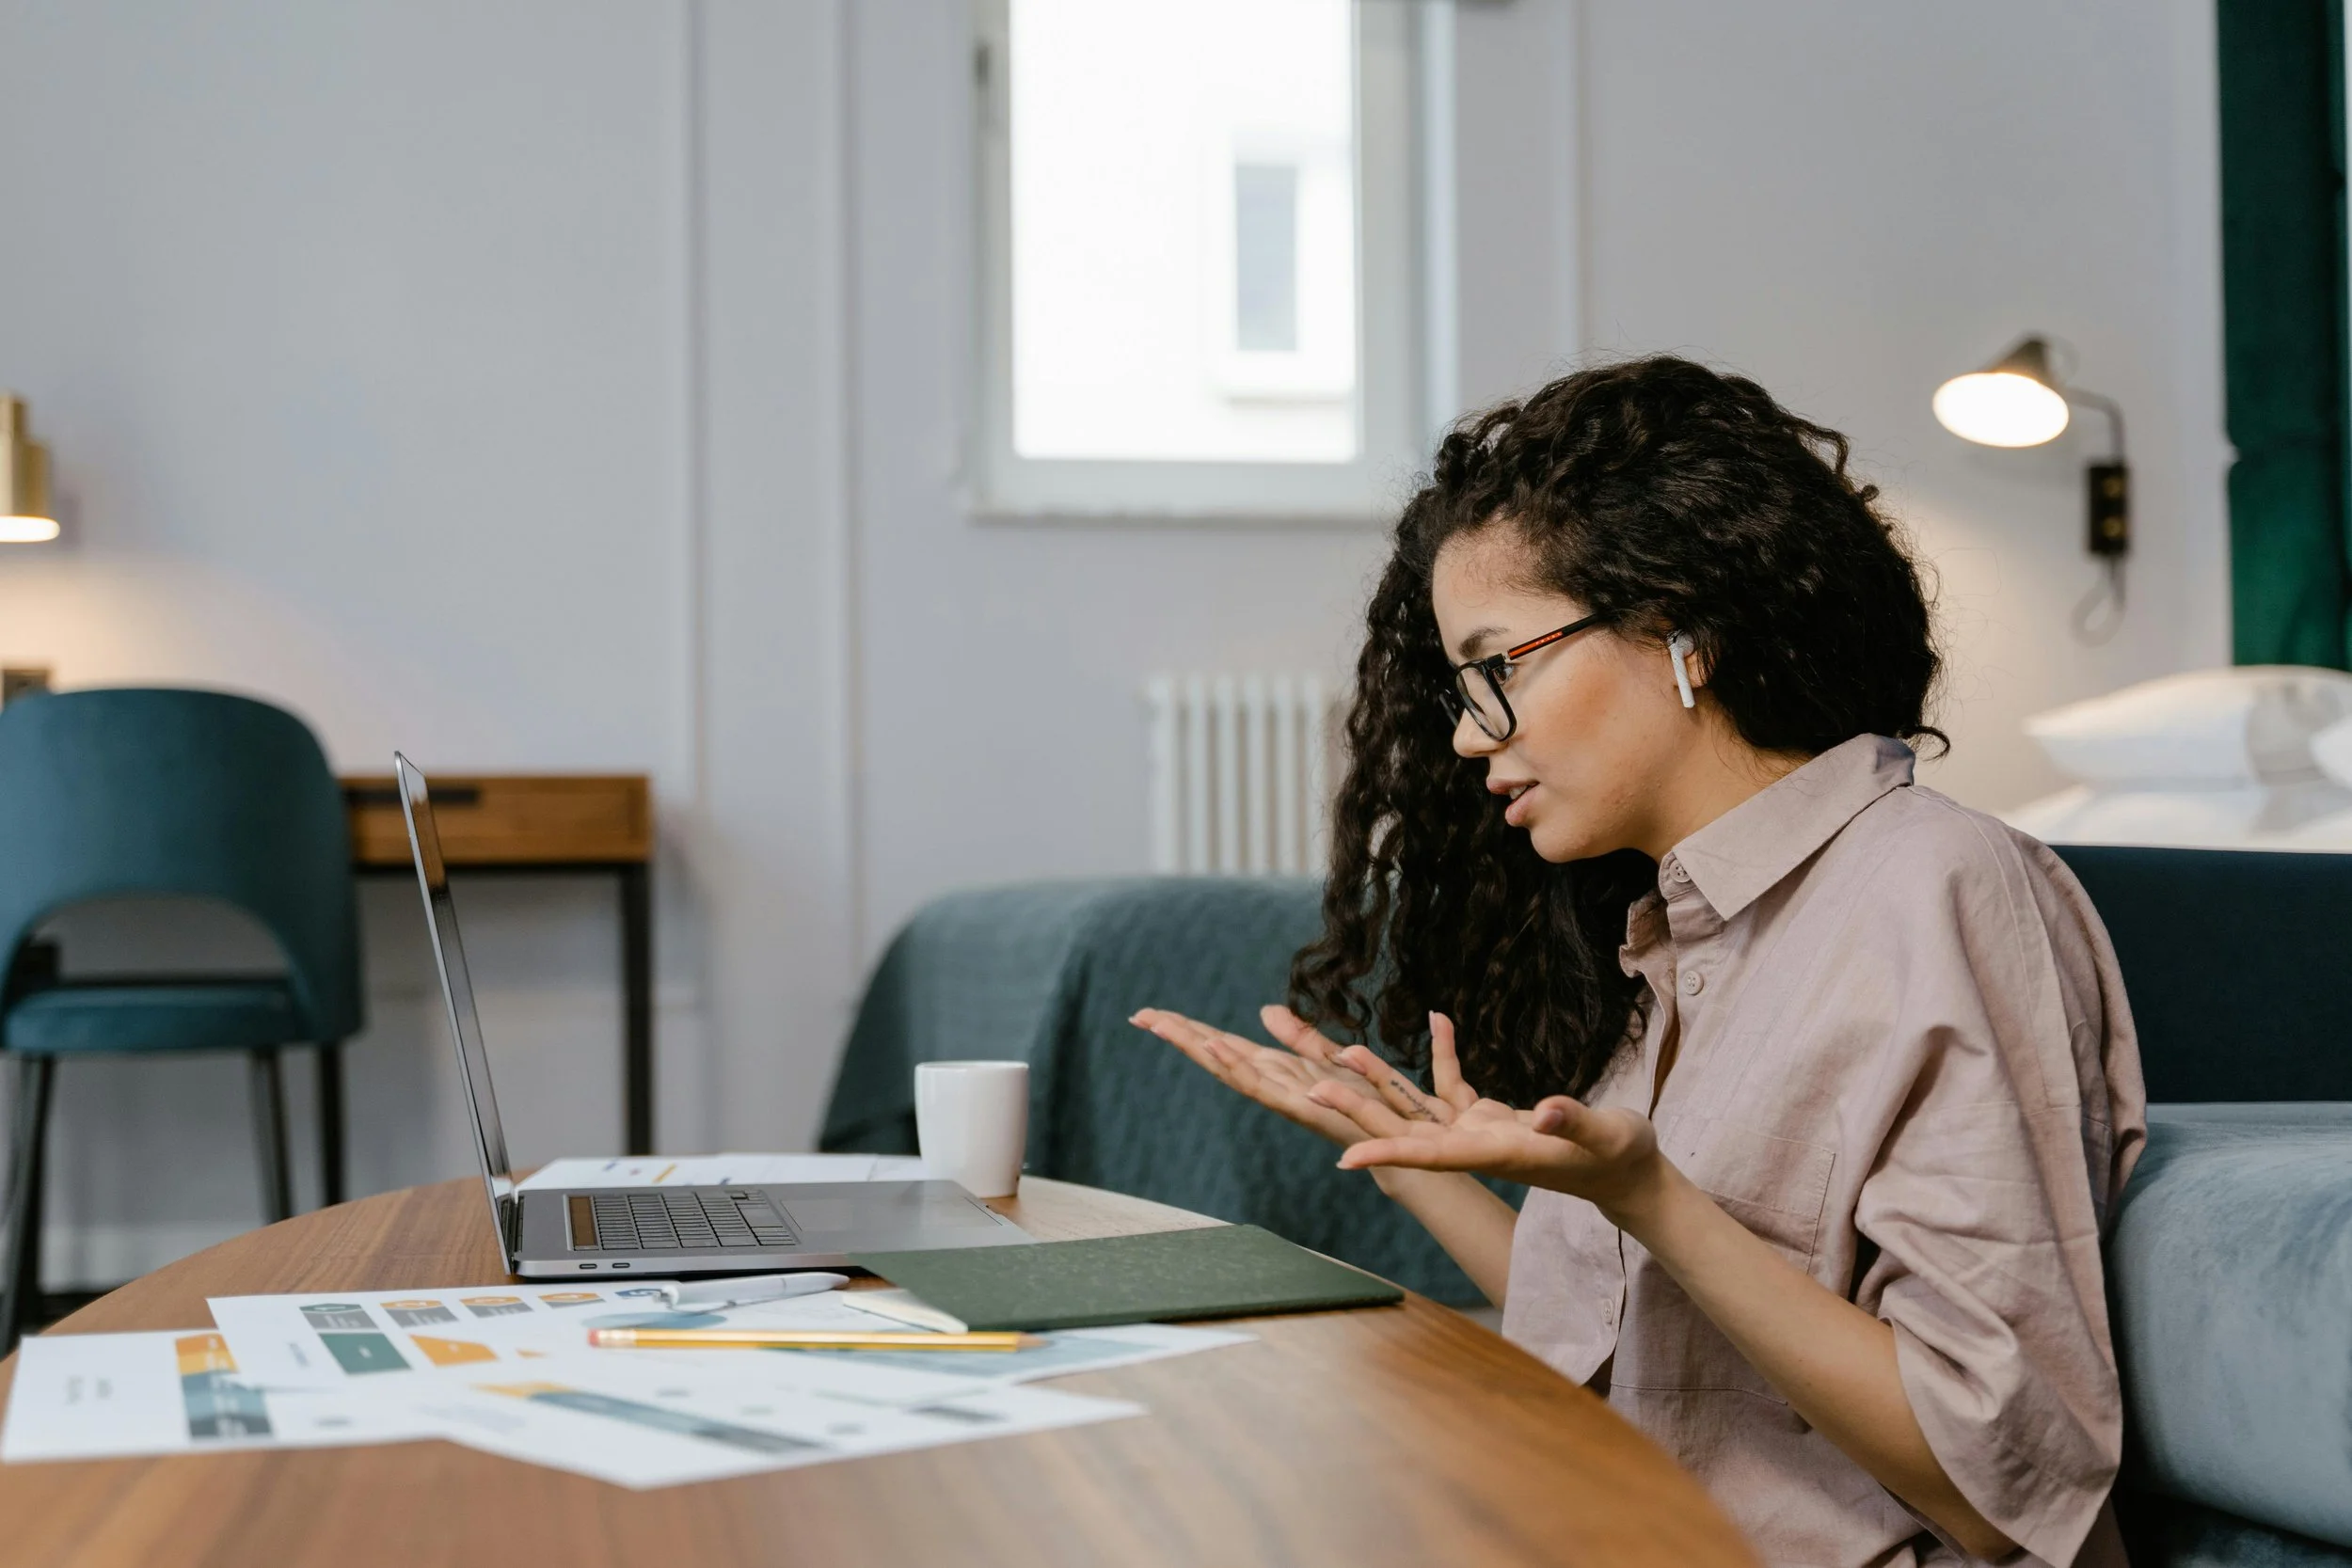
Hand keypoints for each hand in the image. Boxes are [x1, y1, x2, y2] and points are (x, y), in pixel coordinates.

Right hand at [1130, 1004, 1400, 1147]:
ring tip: (1163, 1024)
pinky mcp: (1300, 1108)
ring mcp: (1282, 1098)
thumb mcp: (1333, 1057)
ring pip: (1229, 1069)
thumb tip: (1263, 1010)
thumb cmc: (1373, 1102)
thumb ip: (1299, 1036)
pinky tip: (1212, 1046)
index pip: (1225, 1045)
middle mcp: (1274, 1085)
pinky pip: (1262, 1085)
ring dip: (1196, 1047)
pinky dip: (1235, 1065)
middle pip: (1217, 1055)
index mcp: (1279, 1070)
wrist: (1404, 1141)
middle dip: (1179, 1036)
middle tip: (1139, 1015)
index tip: (1153, 1013)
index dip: (1190, 1029)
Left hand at [1313, 1013, 1667, 1223]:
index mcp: (1498, 1154)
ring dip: (1383, 1082)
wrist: (1627, 1173)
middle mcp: (1478, 1147)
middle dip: (1361, 1112)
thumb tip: (1545, 1110)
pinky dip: (1445, 1054)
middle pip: (1408, 1130)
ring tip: (1343, 1051)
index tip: (1345, 1154)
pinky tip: (1438, 1019)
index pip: (1432, 1156)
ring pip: (1419, 1107)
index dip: (1388, 1151)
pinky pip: (1455, 1085)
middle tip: (1312, 1091)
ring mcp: (1481, 1132)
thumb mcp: (1606, 1136)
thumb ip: (1574, 1122)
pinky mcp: (1492, 1119)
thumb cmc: (1621, 1158)